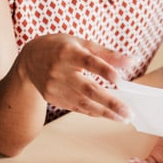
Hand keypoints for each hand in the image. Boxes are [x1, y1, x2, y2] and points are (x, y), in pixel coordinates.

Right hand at [16, 34, 132, 120]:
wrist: (29, 60)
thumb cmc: (60, 48)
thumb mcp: (81, 43)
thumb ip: (106, 54)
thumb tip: (132, 61)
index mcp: (67, 52)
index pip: (88, 62)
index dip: (103, 70)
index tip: (119, 80)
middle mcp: (59, 71)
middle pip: (87, 89)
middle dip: (110, 102)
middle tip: (128, 112)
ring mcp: (54, 87)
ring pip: (83, 103)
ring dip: (105, 112)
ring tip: (123, 118)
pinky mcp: (52, 98)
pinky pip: (76, 107)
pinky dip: (93, 112)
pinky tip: (108, 114)